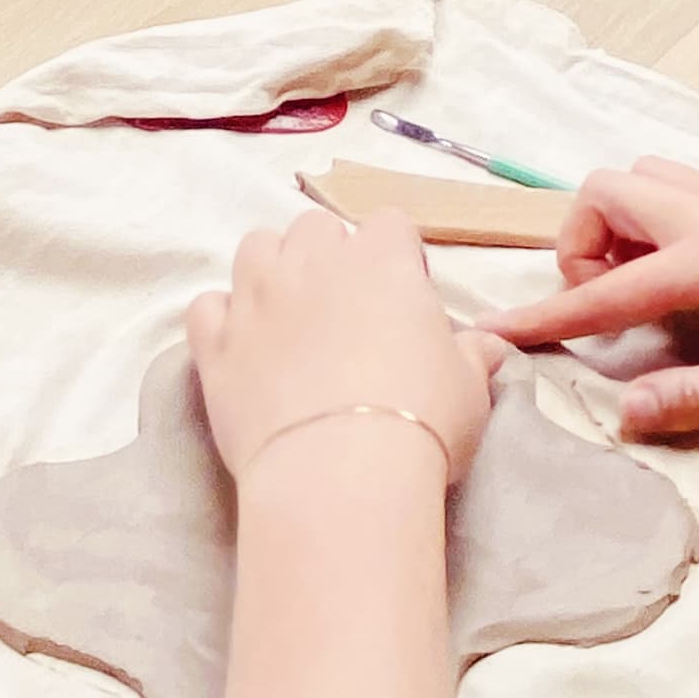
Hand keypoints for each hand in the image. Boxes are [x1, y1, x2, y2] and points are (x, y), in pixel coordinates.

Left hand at [186, 211, 499, 490]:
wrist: (341, 472)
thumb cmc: (421, 421)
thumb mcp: (469, 390)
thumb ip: (472, 357)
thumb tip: (491, 347)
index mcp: (381, 260)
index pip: (388, 225)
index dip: (397, 258)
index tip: (405, 301)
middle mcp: (312, 262)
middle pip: (315, 226)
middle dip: (329, 255)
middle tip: (346, 311)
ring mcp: (256, 298)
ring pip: (255, 248)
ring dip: (272, 270)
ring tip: (290, 318)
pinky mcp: (215, 343)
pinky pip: (207, 306)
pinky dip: (222, 319)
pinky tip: (242, 348)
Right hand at [484, 158, 698, 436]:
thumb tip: (624, 411)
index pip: (606, 288)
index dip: (546, 317)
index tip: (491, 335)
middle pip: (610, 191)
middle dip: (581, 245)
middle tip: (604, 313)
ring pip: (649, 178)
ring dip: (621, 224)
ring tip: (640, 294)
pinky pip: (689, 188)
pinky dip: (662, 218)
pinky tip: (689, 277)